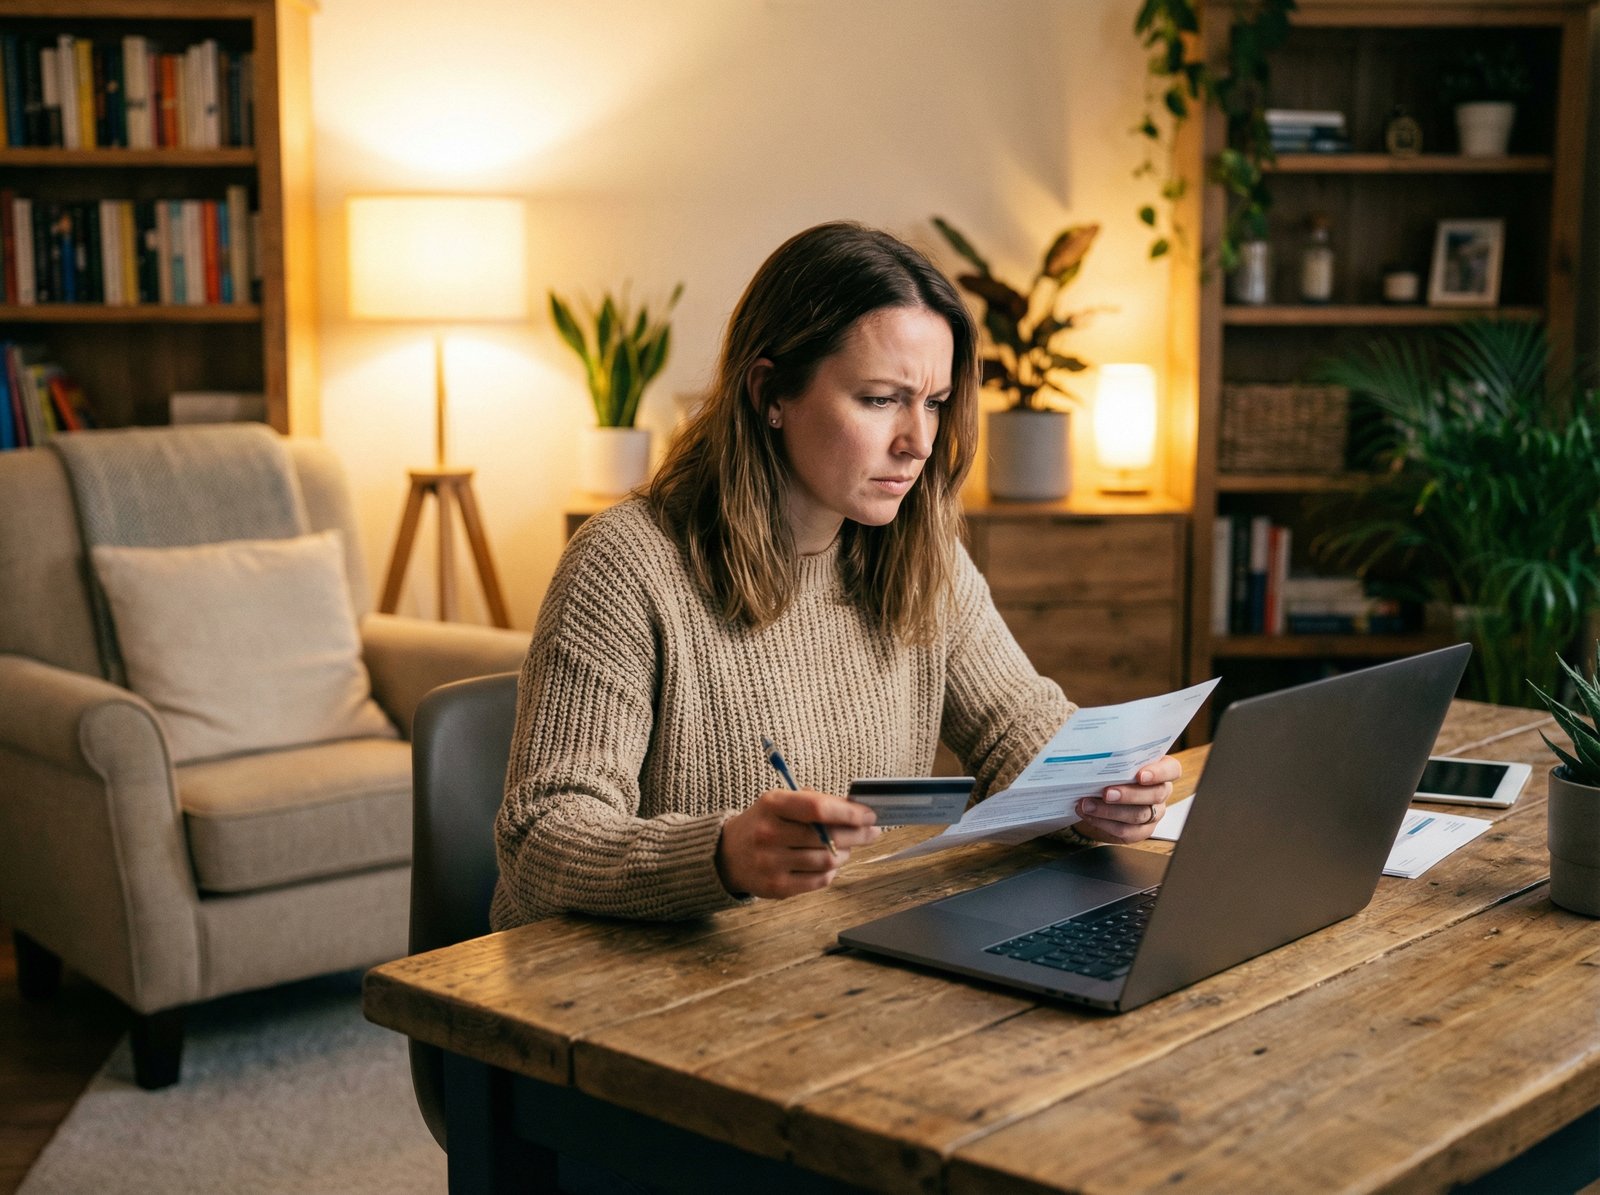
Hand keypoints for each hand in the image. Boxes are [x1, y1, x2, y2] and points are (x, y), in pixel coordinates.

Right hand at [716, 789, 878, 898]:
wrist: (727, 854)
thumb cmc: (764, 823)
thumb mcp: (781, 802)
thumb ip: (816, 802)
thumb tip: (857, 810)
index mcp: (772, 805)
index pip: (818, 808)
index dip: (849, 813)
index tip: (869, 815)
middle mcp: (769, 834)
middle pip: (828, 837)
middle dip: (858, 834)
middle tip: (871, 832)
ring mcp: (771, 863)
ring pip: (828, 861)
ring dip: (845, 853)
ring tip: (846, 847)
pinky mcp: (777, 887)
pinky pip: (819, 880)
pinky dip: (831, 871)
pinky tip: (829, 863)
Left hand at [1073, 755, 1180, 844]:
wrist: (1100, 794)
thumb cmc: (1112, 770)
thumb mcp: (1117, 760)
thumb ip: (1115, 756)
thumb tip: (1097, 749)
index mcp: (1161, 770)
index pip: (1171, 770)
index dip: (1159, 773)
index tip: (1140, 775)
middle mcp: (1161, 792)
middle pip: (1155, 795)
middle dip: (1128, 795)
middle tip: (1106, 793)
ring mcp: (1154, 813)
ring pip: (1138, 815)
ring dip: (1109, 811)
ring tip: (1087, 805)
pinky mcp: (1141, 831)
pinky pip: (1126, 831)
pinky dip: (1104, 823)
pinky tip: (1088, 815)